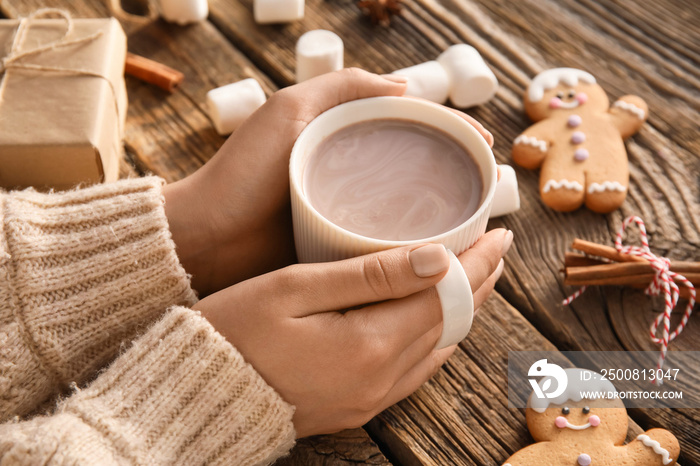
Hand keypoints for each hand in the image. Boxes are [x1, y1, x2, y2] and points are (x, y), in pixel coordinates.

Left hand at [164, 68, 493, 295]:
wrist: (206, 241)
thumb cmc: (241, 174)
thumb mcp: (288, 112)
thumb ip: (340, 87)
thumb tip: (407, 86)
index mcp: (341, 139)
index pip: (409, 130)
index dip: (450, 136)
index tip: (484, 148)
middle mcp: (349, 175)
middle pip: (414, 171)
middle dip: (455, 177)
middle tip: (488, 192)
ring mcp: (346, 215)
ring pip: (406, 211)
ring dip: (442, 216)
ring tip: (477, 226)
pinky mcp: (340, 251)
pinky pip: (385, 246)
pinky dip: (414, 248)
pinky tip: (438, 256)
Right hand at [194, 228, 510, 437]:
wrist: (195, 396)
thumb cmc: (233, 332)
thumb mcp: (293, 289)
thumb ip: (368, 274)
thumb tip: (437, 257)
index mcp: (369, 345)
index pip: (445, 295)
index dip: (477, 261)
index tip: (498, 231)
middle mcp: (381, 379)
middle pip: (451, 323)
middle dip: (479, 282)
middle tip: (496, 246)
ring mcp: (371, 398)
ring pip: (439, 347)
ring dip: (461, 309)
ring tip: (475, 275)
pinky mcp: (358, 406)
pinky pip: (416, 369)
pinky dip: (436, 336)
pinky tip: (434, 319)